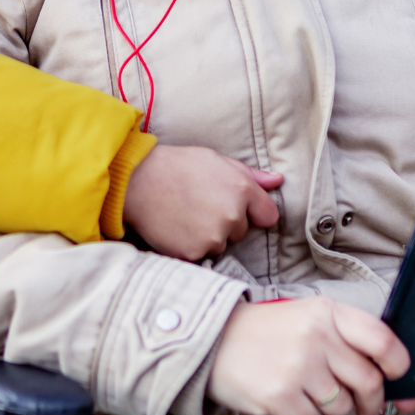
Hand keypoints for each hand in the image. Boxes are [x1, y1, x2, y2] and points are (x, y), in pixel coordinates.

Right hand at [123, 144, 282, 260]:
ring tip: (184, 214)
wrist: (136, 182)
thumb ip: (251, 175)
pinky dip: (190, 246)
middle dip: (225, 221)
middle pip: (240, 231)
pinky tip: (176, 228)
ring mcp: (213, 238)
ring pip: (220, 244)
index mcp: (242, 190)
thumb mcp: (215, 160)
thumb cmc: (176, 166)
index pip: (268, 215)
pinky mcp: (194, 254)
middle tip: (197, 203)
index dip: (252, 211)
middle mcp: (232, 217)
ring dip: (207, 235)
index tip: (231, 205)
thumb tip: (278, 181)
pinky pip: (200, 255)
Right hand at [208, 297, 409, 414]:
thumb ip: (344, 334)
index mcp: (327, 312)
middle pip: (368, 382)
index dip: (398, 364)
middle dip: (371, 402)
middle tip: (366, 409)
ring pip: (341, 405)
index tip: (394, 376)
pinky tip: (287, 398)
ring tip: (309, 392)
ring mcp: (298, 367)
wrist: (212, 340)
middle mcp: (316, 337)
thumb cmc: (265, 330)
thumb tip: (383, 367)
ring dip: (330, 406)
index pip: (382, 340)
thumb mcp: (306, 314)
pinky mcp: (280, 396)